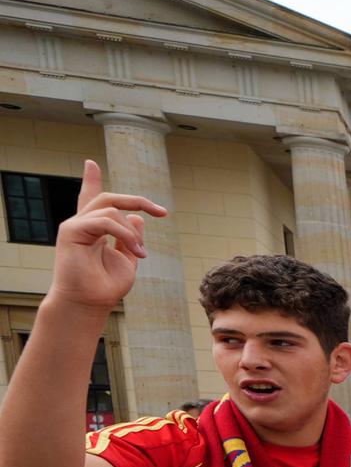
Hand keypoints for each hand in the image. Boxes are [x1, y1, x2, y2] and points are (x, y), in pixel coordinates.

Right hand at [47, 161, 166, 314]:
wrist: (90, 303)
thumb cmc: (106, 285)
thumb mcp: (128, 259)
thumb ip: (131, 238)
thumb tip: (137, 218)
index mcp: (94, 228)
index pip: (93, 198)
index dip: (91, 180)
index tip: (90, 163)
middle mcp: (83, 223)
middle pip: (108, 198)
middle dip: (137, 200)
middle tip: (162, 212)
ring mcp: (75, 225)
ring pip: (110, 208)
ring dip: (132, 230)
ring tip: (141, 252)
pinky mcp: (71, 231)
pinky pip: (104, 220)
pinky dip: (124, 233)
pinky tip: (135, 250)